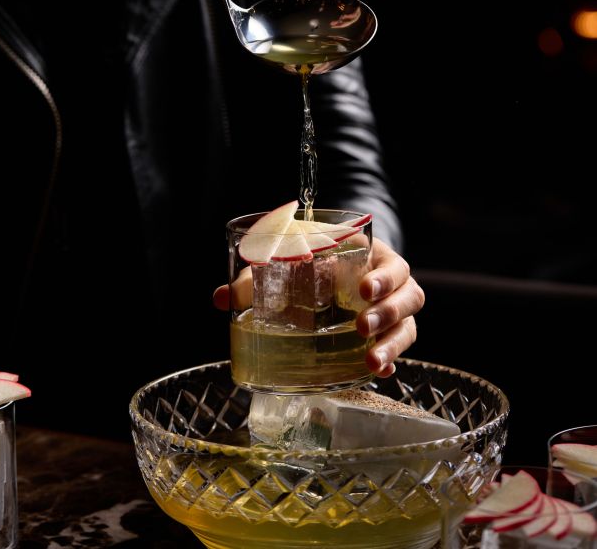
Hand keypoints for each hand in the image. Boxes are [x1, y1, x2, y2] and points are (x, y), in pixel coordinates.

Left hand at [212, 237, 424, 377]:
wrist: (325, 269)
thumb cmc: (309, 261)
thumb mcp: (286, 263)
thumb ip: (254, 279)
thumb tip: (221, 299)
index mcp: (371, 256)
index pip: (391, 264)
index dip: (384, 277)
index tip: (362, 289)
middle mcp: (389, 283)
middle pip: (409, 295)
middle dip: (388, 311)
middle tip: (361, 326)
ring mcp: (390, 311)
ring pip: (408, 325)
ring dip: (392, 343)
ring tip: (372, 361)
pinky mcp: (385, 334)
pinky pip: (397, 349)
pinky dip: (391, 362)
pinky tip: (379, 373)